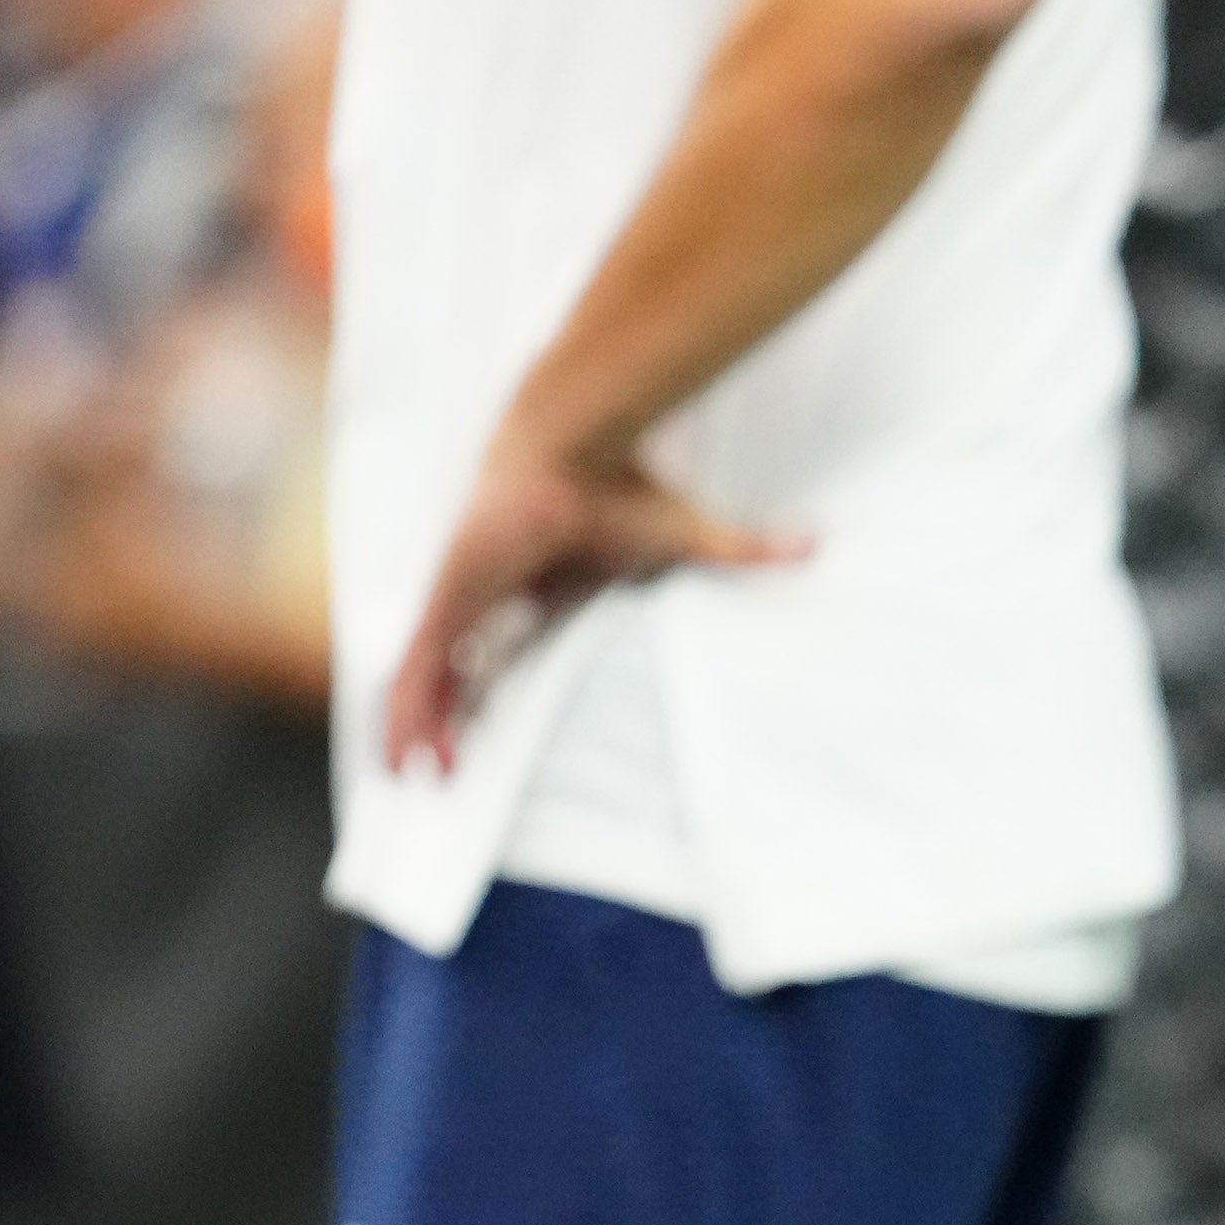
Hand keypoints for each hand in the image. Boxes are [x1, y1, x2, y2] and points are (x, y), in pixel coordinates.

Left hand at [381, 423, 798, 774]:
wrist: (573, 445)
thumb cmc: (624, 486)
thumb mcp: (689, 538)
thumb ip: (744, 548)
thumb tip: (816, 544)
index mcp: (539, 586)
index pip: (504, 649)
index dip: (490, 690)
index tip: (488, 732)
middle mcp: (493, 592)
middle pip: (458, 667)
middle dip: (446, 717)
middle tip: (447, 772)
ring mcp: (464, 594)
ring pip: (429, 673)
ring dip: (419, 726)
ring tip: (418, 779)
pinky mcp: (450, 596)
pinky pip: (422, 665)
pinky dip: (410, 710)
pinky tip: (408, 756)